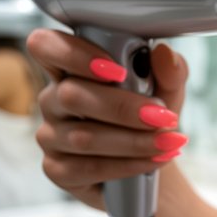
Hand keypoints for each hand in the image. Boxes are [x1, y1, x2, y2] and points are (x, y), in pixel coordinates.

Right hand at [26, 29, 189, 208]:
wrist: (151, 164)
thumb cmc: (149, 118)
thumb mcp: (168, 91)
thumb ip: (170, 71)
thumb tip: (164, 54)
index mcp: (72, 68)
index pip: (46, 46)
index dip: (73, 54)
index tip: (117, 69)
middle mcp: (54, 99)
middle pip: (70, 95)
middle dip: (122, 107)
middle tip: (161, 115)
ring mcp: (51, 136)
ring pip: (83, 137)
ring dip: (133, 140)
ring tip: (168, 141)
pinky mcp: (57, 170)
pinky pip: (87, 168)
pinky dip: (128, 164)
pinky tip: (153, 160)